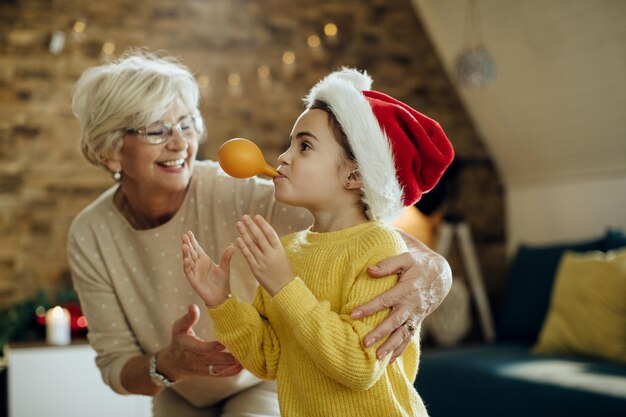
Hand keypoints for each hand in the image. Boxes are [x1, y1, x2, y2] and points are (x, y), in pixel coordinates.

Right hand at [158, 304, 242, 379]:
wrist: (173, 363)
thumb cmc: (178, 341)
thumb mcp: (179, 328)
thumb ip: (188, 318)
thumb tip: (193, 306)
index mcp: (188, 347)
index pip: (201, 349)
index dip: (212, 347)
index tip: (224, 343)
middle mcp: (196, 360)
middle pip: (213, 361)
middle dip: (227, 358)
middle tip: (242, 350)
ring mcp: (203, 369)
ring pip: (218, 369)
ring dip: (232, 365)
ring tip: (246, 358)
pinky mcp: (209, 373)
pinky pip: (221, 375)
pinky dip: (232, 371)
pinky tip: (243, 365)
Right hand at [182, 231, 234, 306]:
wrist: (221, 297)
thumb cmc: (222, 282)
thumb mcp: (225, 268)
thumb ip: (226, 257)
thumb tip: (232, 246)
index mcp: (204, 260)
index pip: (196, 248)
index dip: (192, 241)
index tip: (189, 232)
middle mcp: (197, 265)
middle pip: (191, 252)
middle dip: (187, 244)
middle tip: (184, 235)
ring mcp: (194, 272)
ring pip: (188, 261)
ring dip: (185, 253)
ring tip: (184, 245)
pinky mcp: (193, 280)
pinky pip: (188, 272)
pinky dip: (187, 266)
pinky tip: (186, 260)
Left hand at [236, 215, 293, 295]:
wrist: (284, 288)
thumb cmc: (283, 269)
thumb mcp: (281, 255)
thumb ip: (271, 245)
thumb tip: (260, 232)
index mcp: (279, 250)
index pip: (270, 233)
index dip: (263, 224)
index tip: (256, 216)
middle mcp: (271, 254)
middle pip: (259, 237)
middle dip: (251, 226)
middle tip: (244, 216)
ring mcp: (263, 262)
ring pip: (252, 245)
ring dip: (244, 233)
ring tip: (239, 224)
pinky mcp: (256, 269)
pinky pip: (248, 256)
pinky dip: (243, 247)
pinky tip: (238, 239)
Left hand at [351, 247, 451, 361]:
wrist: (441, 276)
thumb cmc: (419, 265)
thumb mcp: (406, 259)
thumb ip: (388, 264)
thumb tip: (368, 270)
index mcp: (406, 289)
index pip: (385, 300)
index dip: (369, 307)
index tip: (353, 314)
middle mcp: (411, 305)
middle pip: (394, 322)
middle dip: (380, 333)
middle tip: (364, 343)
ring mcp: (415, 316)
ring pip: (402, 334)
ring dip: (390, 347)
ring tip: (377, 357)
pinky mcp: (416, 322)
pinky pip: (408, 338)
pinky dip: (399, 350)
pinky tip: (389, 361)